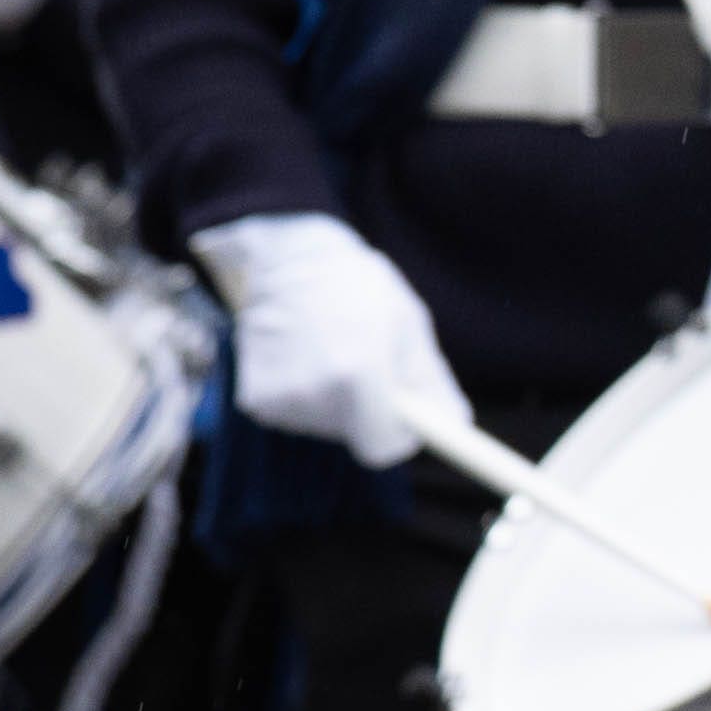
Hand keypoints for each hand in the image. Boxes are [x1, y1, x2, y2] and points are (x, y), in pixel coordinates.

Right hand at [198, 212, 469, 470]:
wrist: (289, 262)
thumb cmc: (360, 289)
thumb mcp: (408, 325)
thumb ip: (430, 381)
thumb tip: (456, 423)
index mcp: (357, 374)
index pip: (382, 448)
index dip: (399, 436)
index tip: (406, 416)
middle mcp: (314, 393)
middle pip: (354, 436)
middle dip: (369, 412)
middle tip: (366, 364)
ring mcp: (279, 400)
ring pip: (325, 427)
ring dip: (337, 402)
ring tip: (332, 352)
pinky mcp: (254, 402)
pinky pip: (296, 417)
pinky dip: (307, 397)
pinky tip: (304, 359)